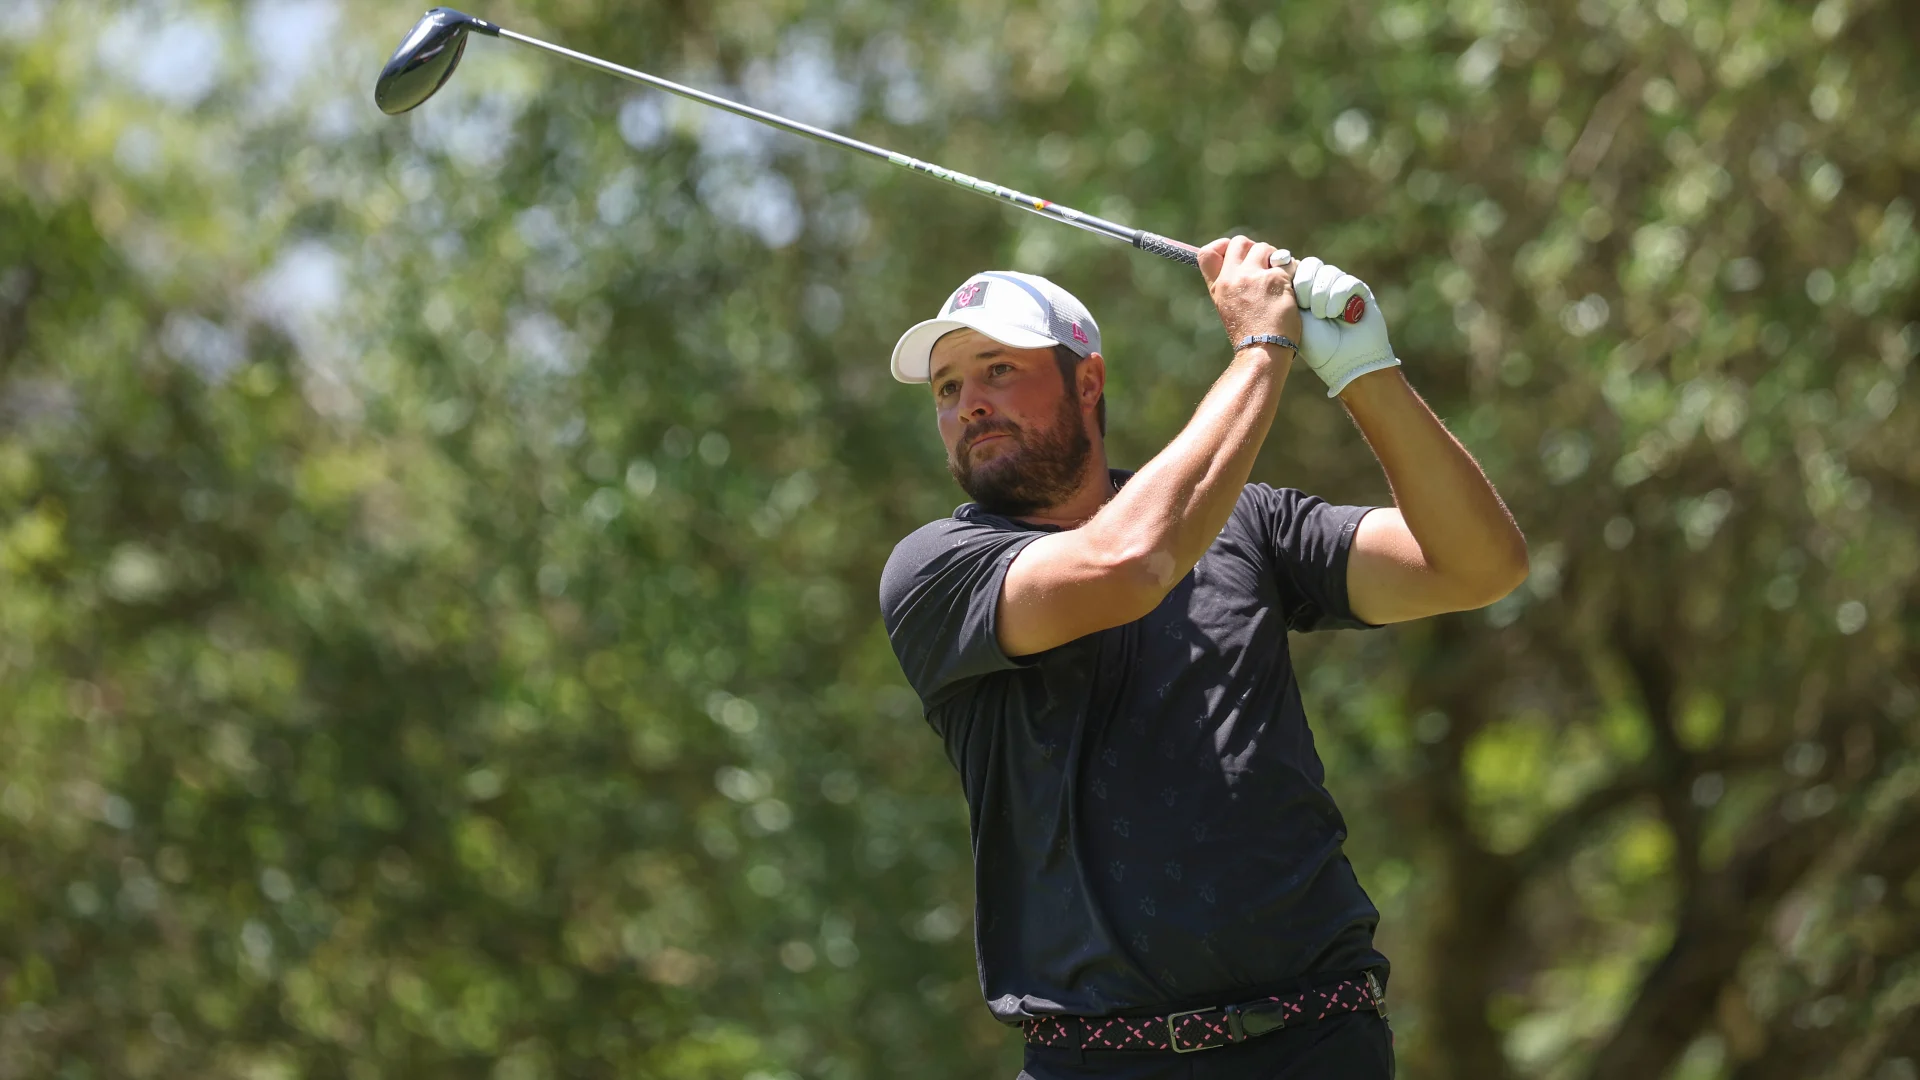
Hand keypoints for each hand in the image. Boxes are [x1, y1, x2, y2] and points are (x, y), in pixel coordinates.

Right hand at [1197, 235, 1302, 352]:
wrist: (1262, 351)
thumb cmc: (1250, 335)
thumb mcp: (1229, 309)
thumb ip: (1232, 286)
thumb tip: (1245, 266)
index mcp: (1218, 287)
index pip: (1207, 253)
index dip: (1222, 246)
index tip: (1237, 254)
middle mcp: (1232, 278)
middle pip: (1239, 242)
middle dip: (1254, 249)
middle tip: (1264, 265)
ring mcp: (1253, 276)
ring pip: (1265, 248)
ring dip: (1274, 259)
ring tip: (1279, 280)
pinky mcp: (1275, 279)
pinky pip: (1287, 263)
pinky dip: (1292, 273)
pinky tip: (1291, 290)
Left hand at [1291, 258, 1400, 396]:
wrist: (1344, 362)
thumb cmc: (1316, 346)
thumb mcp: (1293, 317)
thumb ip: (1285, 291)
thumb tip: (1279, 261)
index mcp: (1302, 292)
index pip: (1294, 265)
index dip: (1289, 270)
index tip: (1283, 281)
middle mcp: (1321, 286)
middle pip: (1310, 264)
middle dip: (1304, 285)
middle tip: (1304, 307)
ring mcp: (1341, 286)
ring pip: (1327, 272)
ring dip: (1321, 296)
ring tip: (1323, 317)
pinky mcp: (1359, 290)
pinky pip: (1345, 281)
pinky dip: (1338, 298)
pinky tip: (1337, 316)